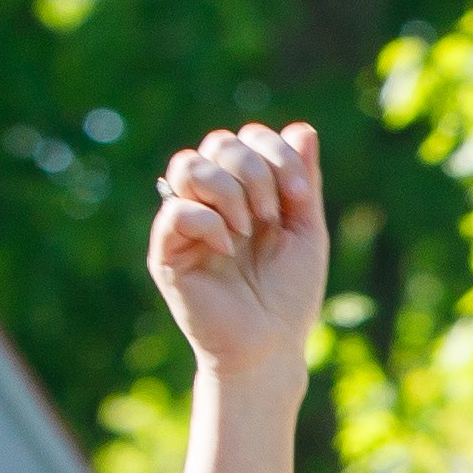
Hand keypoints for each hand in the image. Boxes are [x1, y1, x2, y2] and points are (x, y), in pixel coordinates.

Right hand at [146, 122, 329, 382]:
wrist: (272, 345)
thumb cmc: (289, 293)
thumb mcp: (306, 231)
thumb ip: (302, 181)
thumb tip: (302, 128)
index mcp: (243, 190)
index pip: (247, 138)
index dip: (276, 155)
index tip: (300, 198)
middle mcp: (209, 199)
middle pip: (218, 142)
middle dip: (256, 174)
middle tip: (272, 218)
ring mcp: (185, 221)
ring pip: (189, 165)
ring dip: (231, 192)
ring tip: (248, 230)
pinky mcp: (166, 249)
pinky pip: (176, 210)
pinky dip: (209, 222)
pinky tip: (227, 247)